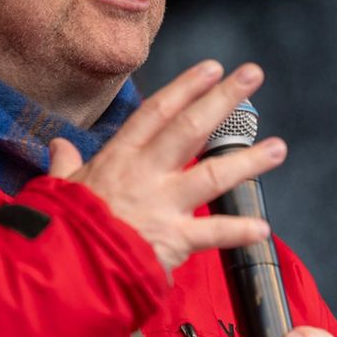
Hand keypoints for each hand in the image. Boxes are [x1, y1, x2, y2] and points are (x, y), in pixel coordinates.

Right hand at [47, 60, 286, 276]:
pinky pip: (212, 233)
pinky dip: (238, 231)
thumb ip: (65, 164)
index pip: (157, 112)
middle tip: (252, 76)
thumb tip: (57, 145)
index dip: (187, 87)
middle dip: (224, 99)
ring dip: (249, 160)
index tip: (213, 68)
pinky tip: (262, 227)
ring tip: (278, 148)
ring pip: (212, 174)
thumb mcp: (59, 188)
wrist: (64, 268)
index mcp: (119, 158)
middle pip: (190, 128)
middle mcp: (145, 174)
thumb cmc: (62, 228)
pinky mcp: (172, 239)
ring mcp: (162, 205)